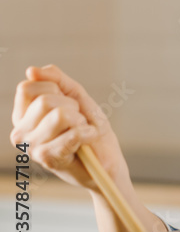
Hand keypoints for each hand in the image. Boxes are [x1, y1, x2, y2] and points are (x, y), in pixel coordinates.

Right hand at [10, 65, 129, 192]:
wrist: (106, 161)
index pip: (27, 87)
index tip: (68, 105)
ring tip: (82, 132)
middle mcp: (20, 131)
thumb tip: (31, 70)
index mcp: (23, 115)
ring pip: (59, 115)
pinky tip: (88, 140)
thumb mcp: (76, 97)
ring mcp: (30, 146)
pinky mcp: (46, 158)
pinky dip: (88, 133)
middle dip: (72, 107)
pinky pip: (72, 133)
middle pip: (45, 101)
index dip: (56, 90)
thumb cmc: (90, 129)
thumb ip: (57, 81)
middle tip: (78, 122)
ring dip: (81, 121)